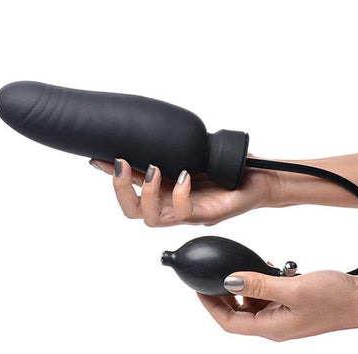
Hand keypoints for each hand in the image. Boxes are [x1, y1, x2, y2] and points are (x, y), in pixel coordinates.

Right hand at [89, 157, 279, 226]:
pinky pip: (185, 213)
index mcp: (167, 191)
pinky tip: (183, 175)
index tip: (98, 157)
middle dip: (122, 189)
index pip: (133, 190)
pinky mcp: (207, 215)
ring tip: (153, 168)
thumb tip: (153, 131)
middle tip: (122, 163)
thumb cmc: (228, 169)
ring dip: (148, 193)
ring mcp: (188, 213)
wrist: (259, 180)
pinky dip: (179, 193)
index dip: (112, 177)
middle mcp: (173, 205)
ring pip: (153, 219)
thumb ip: (175, 148)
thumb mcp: (195, 153)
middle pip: (134, 211)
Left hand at [197, 270, 357, 340]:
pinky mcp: (289, 304)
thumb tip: (229, 282)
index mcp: (271, 327)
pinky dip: (259, 282)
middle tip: (211, 276)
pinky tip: (263, 268)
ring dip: (242, 286)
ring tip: (239, 269)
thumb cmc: (335, 299)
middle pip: (237, 313)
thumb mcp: (293, 289)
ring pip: (250, 303)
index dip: (210, 306)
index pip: (229, 322)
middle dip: (221, 295)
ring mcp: (282, 314)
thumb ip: (259, 285)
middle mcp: (273, 324)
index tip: (198, 289)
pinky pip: (266, 295)